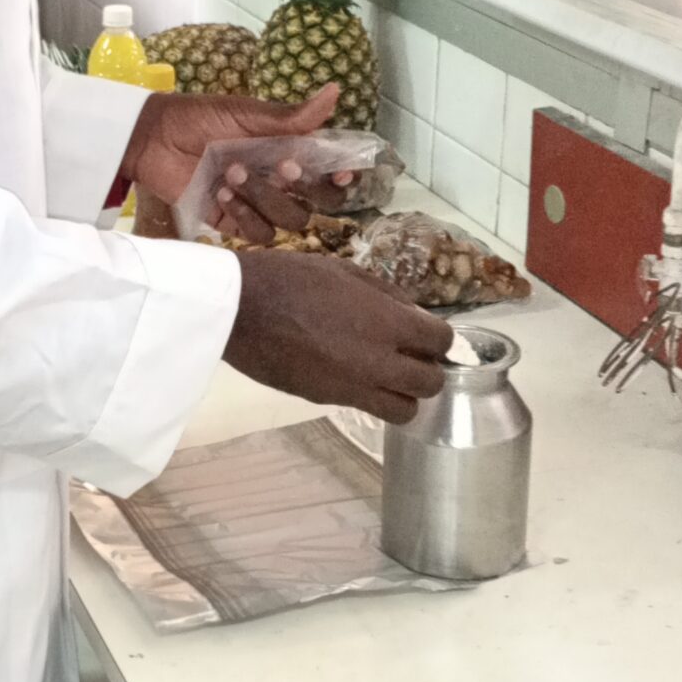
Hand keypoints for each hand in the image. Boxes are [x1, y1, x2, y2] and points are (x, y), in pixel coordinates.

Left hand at [121, 82, 354, 242]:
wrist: (151, 139)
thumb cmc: (198, 117)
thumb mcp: (245, 113)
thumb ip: (290, 117)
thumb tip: (335, 91)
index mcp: (288, 149)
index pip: (328, 171)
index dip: (341, 177)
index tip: (342, 174)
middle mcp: (278, 180)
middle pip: (317, 204)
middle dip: (304, 188)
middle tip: (282, 167)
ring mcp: (257, 203)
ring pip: (289, 221)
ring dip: (264, 198)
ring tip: (231, 174)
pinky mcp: (232, 222)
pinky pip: (256, 233)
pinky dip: (242, 214)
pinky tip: (219, 193)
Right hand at [226, 252, 451, 422]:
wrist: (239, 309)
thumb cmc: (290, 278)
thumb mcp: (345, 271)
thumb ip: (386, 295)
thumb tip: (413, 314)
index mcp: (387, 322)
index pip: (442, 342)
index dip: (438, 338)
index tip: (425, 334)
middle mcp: (379, 361)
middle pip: (431, 384)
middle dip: (427, 369)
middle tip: (409, 357)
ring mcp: (353, 387)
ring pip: (405, 410)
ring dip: (404, 394)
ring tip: (387, 376)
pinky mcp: (328, 400)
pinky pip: (367, 408)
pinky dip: (371, 398)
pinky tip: (354, 376)